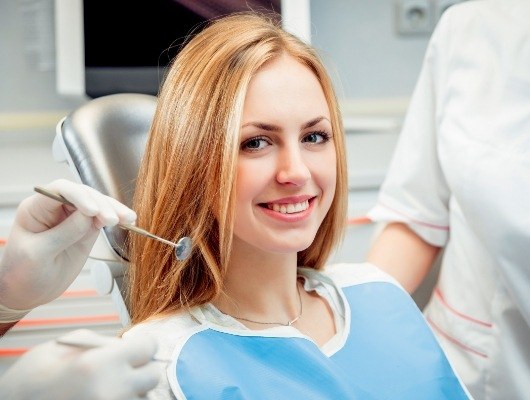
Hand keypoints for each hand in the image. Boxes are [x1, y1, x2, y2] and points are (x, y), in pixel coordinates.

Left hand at [0, 179, 135, 309]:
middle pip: (83, 195)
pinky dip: (116, 219)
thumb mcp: (38, 254)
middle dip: (101, 205)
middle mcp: (55, 209)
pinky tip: (128, 221)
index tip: (93, 211)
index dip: (79, 196)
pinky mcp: (85, 230)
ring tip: (127, 218)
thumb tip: (89, 217)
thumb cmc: (22, 273)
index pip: (60, 191)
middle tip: (113, 219)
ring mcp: (72, 218)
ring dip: (113, 210)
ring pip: (97, 205)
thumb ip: (63, 233)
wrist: (27, 292)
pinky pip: (102, 219)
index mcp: (35, 209)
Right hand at [0, 329, 159, 399]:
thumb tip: (125, 345)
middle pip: (151, 376)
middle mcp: (111, 390)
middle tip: (123, 368)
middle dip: (140, 369)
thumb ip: (102, 342)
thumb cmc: (31, 378)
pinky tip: (102, 396)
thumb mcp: (64, 346)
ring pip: (142, 397)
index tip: (136, 346)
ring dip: (132, 390)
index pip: (148, 348)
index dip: (142, 345)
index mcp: (100, 364)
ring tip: (108, 386)